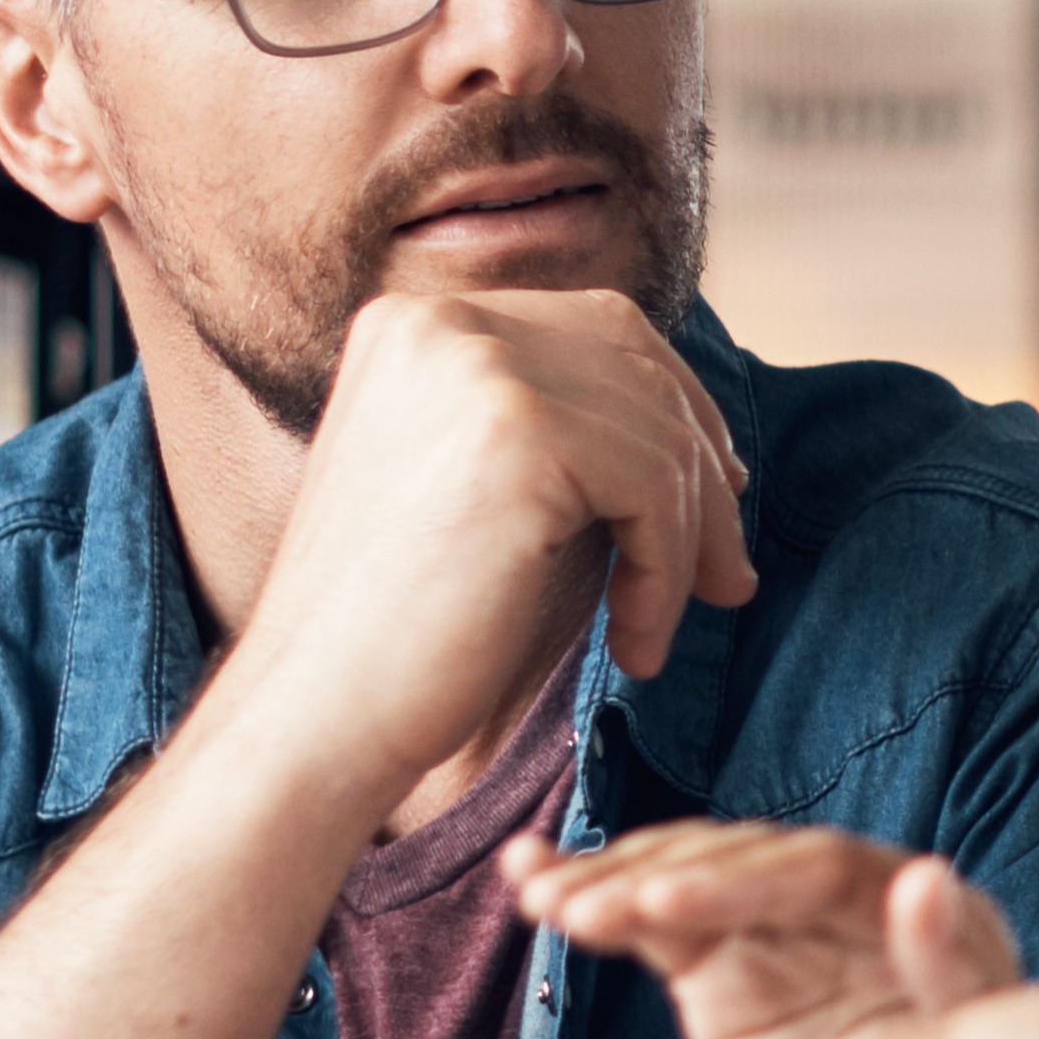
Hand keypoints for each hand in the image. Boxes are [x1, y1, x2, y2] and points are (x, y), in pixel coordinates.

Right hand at [208, 291, 760, 809]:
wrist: (314, 717)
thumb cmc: (395, 634)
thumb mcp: (470, 493)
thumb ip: (550, 431)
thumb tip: (703, 434)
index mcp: (415, 323)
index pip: (599, 326)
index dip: (673, 407)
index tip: (710, 495)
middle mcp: (439, 321)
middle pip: (641, 365)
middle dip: (700, 473)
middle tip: (724, 575)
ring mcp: (477, 366)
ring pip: (661, 434)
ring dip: (690, 545)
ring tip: (651, 633)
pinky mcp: (520, 432)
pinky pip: (657, 488)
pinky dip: (667, 575)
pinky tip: (634, 647)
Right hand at [511, 823, 1038, 1038]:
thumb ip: (949, 988)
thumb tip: (925, 876)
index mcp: (942, 921)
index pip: (829, 876)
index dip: (744, 882)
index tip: (664, 903)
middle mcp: (862, 910)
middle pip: (749, 863)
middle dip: (661, 877)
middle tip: (579, 908)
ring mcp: (787, 937)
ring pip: (696, 880)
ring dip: (613, 880)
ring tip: (537, 895)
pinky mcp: (728, 974)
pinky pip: (658, 925)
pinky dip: (598, 901)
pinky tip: (534, 880)